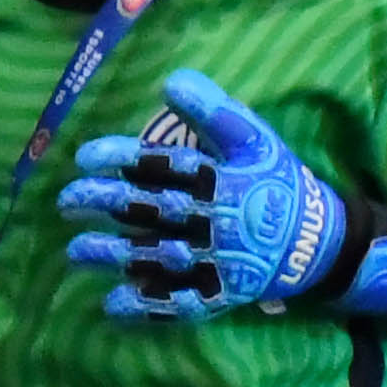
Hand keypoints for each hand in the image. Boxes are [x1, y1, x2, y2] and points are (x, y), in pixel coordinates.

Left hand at [58, 66, 386, 321]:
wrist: (319, 240)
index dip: (123, 157)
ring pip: (160, 256)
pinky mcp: (222, 293)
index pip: (166, 164)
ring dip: (115, 255)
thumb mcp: (254, 139)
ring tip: (75, 251)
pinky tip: (111, 304)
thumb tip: (171, 81)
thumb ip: (213, 111)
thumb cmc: (276, 182)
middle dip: (107, 204)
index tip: (84, 157)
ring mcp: (219, 260)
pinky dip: (147, 305)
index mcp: (222, 177)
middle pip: (155, 210)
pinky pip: (181, 303)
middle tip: (66, 202)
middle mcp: (217, 219)